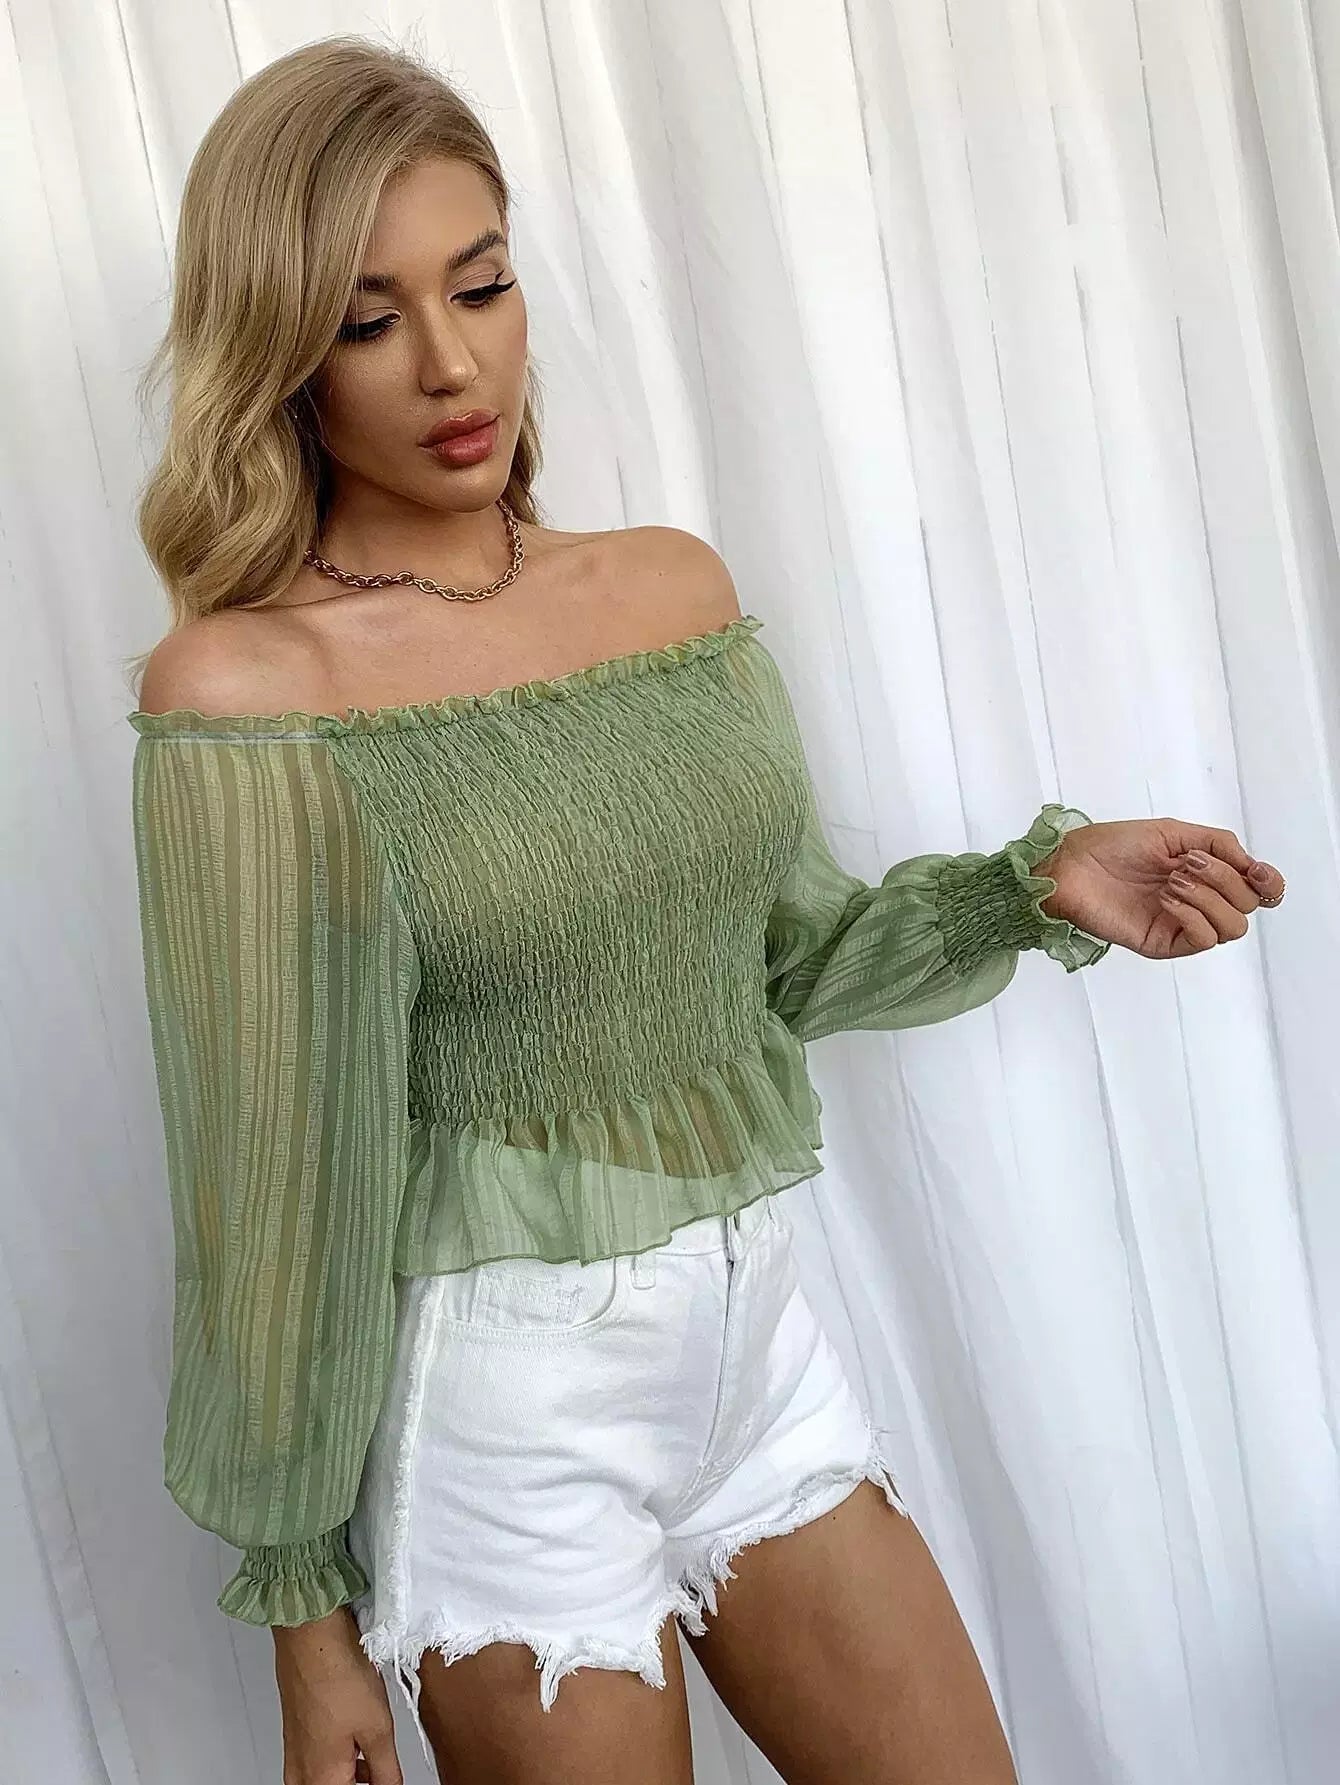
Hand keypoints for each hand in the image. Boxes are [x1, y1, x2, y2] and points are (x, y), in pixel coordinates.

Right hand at [273, 1606, 401, 1783]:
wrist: (312, 1636)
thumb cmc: (339, 1675)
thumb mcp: (379, 1730)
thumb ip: (387, 1772)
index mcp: (322, 1779)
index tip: (385, 1777)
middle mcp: (301, 1771)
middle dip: (356, 1781)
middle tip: (378, 1770)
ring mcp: (293, 1751)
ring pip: (319, 1780)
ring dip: (346, 1775)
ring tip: (371, 1759)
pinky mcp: (292, 1732)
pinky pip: (310, 1762)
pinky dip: (333, 1761)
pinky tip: (352, 1742)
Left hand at [1035, 817, 1285, 959]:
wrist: (1072, 864)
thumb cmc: (1112, 846)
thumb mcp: (1172, 833)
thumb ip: (1218, 844)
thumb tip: (1251, 863)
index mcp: (1205, 875)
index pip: (1257, 890)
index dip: (1270, 883)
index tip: (1258, 871)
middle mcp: (1199, 902)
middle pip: (1248, 905)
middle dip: (1225, 879)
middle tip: (1186, 864)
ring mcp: (1182, 924)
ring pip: (1232, 927)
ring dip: (1210, 897)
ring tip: (1173, 881)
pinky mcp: (1163, 943)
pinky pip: (1202, 939)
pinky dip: (1194, 915)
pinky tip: (1168, 898)